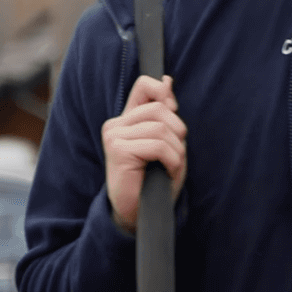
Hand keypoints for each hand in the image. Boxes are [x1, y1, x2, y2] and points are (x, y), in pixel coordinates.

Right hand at [102, 75, 186, 233]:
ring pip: (161, 128)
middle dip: (177, 132)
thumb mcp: (166, 140)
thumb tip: (167, 80)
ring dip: (176, 150)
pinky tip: (165, 171)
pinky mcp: (118, 150)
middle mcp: (116, 124)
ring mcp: (114, 136)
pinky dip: (171, 160)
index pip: (144, 85)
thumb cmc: (155, 178)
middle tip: (174, 155)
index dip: (164, 94)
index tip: (173, 111)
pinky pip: (158, 145)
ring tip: (169, 166)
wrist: (140, 211)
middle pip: (160, 109)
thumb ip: (164, 111)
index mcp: (128, 119)